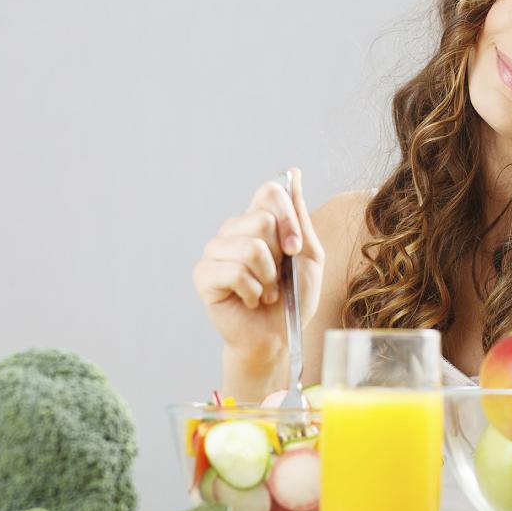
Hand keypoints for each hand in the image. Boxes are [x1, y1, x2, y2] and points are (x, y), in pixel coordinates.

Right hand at [192, 167, 324, 362]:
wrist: (279, 337)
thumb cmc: (294, 298)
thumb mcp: (308, 255)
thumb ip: (299, 217)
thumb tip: (293, 173)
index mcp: (257, 220)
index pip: (269, 191)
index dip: (288, 218)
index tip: (295, 248)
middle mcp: (233, 231)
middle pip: (262, 220)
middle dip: (281, 256)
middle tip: (278, 278)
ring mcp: (215, 251)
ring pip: (250, 248)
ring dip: (268, 279)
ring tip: (265, 292)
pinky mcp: (204, 276)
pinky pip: (234, 271)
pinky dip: (252, 291)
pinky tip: (250, 300)